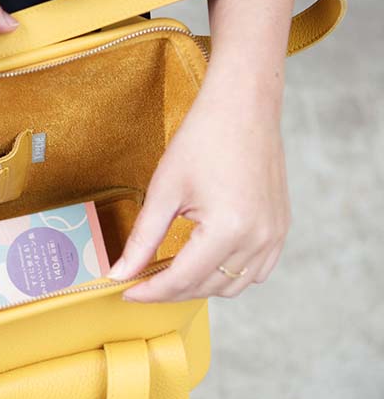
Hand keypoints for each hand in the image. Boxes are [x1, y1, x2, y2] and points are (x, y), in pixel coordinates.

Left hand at [108, 58, 290, 300]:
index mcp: (229, 229)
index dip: (150, 291)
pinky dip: (227, 276)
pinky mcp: (280, 228)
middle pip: (206, 287)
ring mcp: (274, 235)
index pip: (182, 279)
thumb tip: (119, 273)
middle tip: (140, 282)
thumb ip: (142, 240)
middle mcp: (258, 238)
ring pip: (232, 285)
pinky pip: (255, 271)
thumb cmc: (203, 139)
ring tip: (168, 273)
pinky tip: (203, 264)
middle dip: (170, 290)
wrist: (243, 106)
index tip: (126, 292)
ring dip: (198, 286)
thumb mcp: (163, 191)